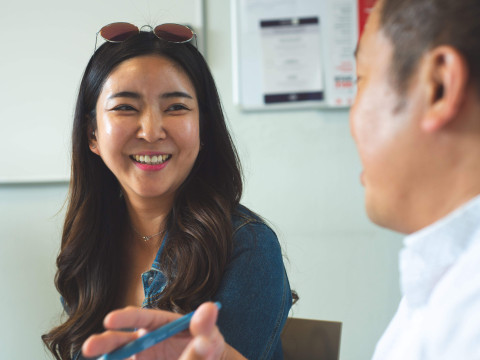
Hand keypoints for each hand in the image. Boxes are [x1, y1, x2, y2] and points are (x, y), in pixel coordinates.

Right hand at [82, 302, 225, 359]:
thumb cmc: (209, 349)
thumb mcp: (211, 339)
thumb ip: (205, 328)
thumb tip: (209, 307)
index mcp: (161, 324)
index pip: (142, 318)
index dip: (126, 318)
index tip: (110, 319)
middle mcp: (145, 340)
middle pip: (121, 339)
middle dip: (105, 341)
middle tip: (89, 347)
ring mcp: (140, 357)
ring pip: (119, 356)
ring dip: (107, 357)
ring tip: (93, 358)